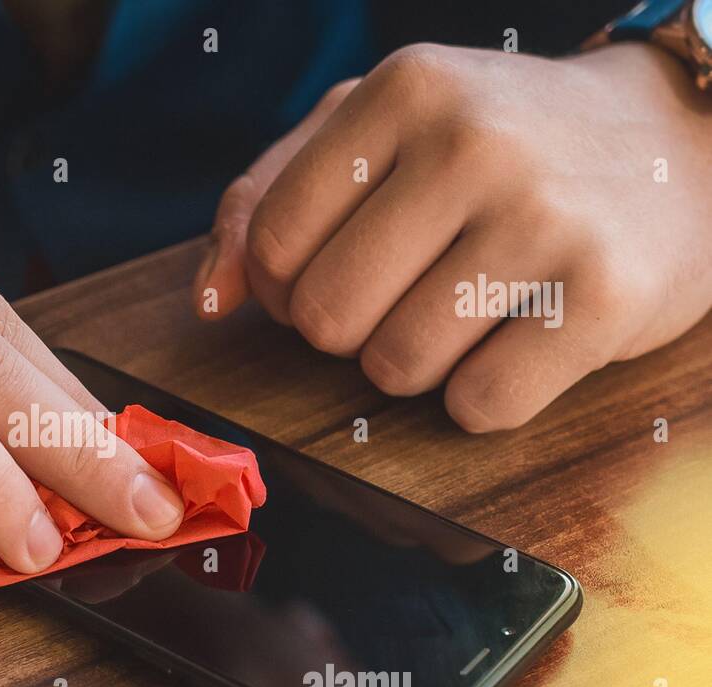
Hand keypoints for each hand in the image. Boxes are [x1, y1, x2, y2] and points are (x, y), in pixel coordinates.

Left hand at [196, 42, 711, 430]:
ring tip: (467, 308)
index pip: (273, 244)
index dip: (291, 283)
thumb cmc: (496, 148)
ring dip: (415, 363)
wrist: (678, 143)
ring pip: (395, 368)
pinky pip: (478, 407)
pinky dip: (481, 396)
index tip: (341, 266)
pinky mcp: (607, 298)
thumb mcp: (377, 131)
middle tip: (410, 289)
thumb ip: (267, 198)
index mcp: (403, 90)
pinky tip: (518, 339)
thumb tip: (211, 299)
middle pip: (326, 318)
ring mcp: (547, 218)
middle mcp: (474, 143)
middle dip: (352, 328)